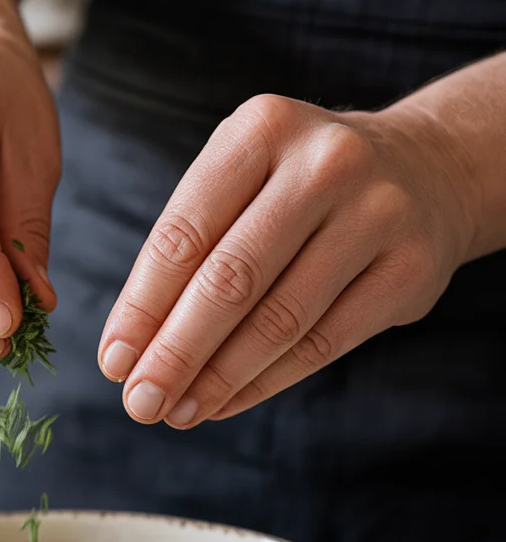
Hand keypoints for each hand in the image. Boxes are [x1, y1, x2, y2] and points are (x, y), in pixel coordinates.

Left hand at [99, 94, 474, 425]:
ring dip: (217, 378)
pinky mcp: (411, 270)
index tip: (113, 361)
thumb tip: (130, 347)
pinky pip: (324, 343)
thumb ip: (189, 250)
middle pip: (231, 279)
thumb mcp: (243, 181)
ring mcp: (376, 214)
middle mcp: (324, 164)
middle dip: (175, 352)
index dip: (142, 306)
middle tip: (139, 402)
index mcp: (262, 130)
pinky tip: (224, 402)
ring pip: (280, 319)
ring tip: (177, 412)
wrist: (427, 168)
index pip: (185, 233)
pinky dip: (265, 382)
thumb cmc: (300, 186)